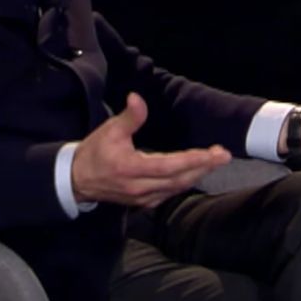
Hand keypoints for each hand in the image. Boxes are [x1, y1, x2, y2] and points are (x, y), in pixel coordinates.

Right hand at [72, 92, 231, 207]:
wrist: (76, 180)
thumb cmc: (94, 152)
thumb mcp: (110, 130)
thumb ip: (129, 117)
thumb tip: (137, 98)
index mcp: (132, 169)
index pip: (171, 166)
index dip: (195, 160)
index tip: (216, 153)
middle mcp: (140, 187)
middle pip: (180, 179)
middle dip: (204, 167)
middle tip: (224, 155)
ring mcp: (142, 198)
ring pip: (177, 188)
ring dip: (197, 174)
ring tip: (215, 161)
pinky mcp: (143, 202)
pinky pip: (170, 193)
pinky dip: (184, 182)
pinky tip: (196, 172)